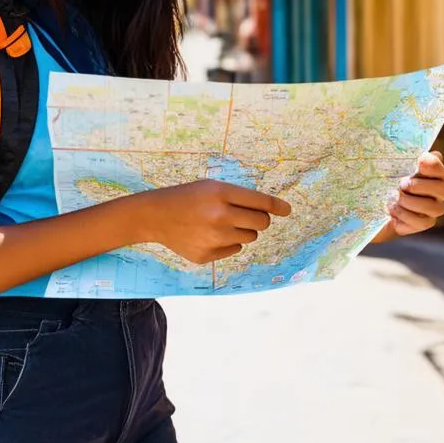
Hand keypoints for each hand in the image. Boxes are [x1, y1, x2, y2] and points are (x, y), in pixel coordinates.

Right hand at [139, 180, 290, 264]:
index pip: (260, 202)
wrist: (156, 216)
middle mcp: (219, 216)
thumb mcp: (212, 187)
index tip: (287, 210)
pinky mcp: (207, 255)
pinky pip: (234, 249)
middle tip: (244, 215)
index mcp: (221, 193)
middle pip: (261, 222)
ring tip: (221, 223)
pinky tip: (208, 234)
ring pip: (250, 237)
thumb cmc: (189, 197)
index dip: (277, 206)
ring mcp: (213, 238)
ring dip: (242, 229)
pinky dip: (228, 242)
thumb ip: (240, 197)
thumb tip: (272, 211)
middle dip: (259, 218)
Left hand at [385, 151, 443, 236]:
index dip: (433, 166)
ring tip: (393, 196)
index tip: (419, 162)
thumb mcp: (406, 162)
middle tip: (402, 183)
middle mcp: (443, 193)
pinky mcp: (423, 224)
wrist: (384, 196)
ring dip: (407, 201)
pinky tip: (393, 208)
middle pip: (443, 190)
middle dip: (418, 186)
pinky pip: (418, 223)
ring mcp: (434, 211)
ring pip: (430, 207)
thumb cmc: (399, 175)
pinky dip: (402, 214)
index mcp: (442, 175)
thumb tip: (423, 156)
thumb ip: (417, 155)